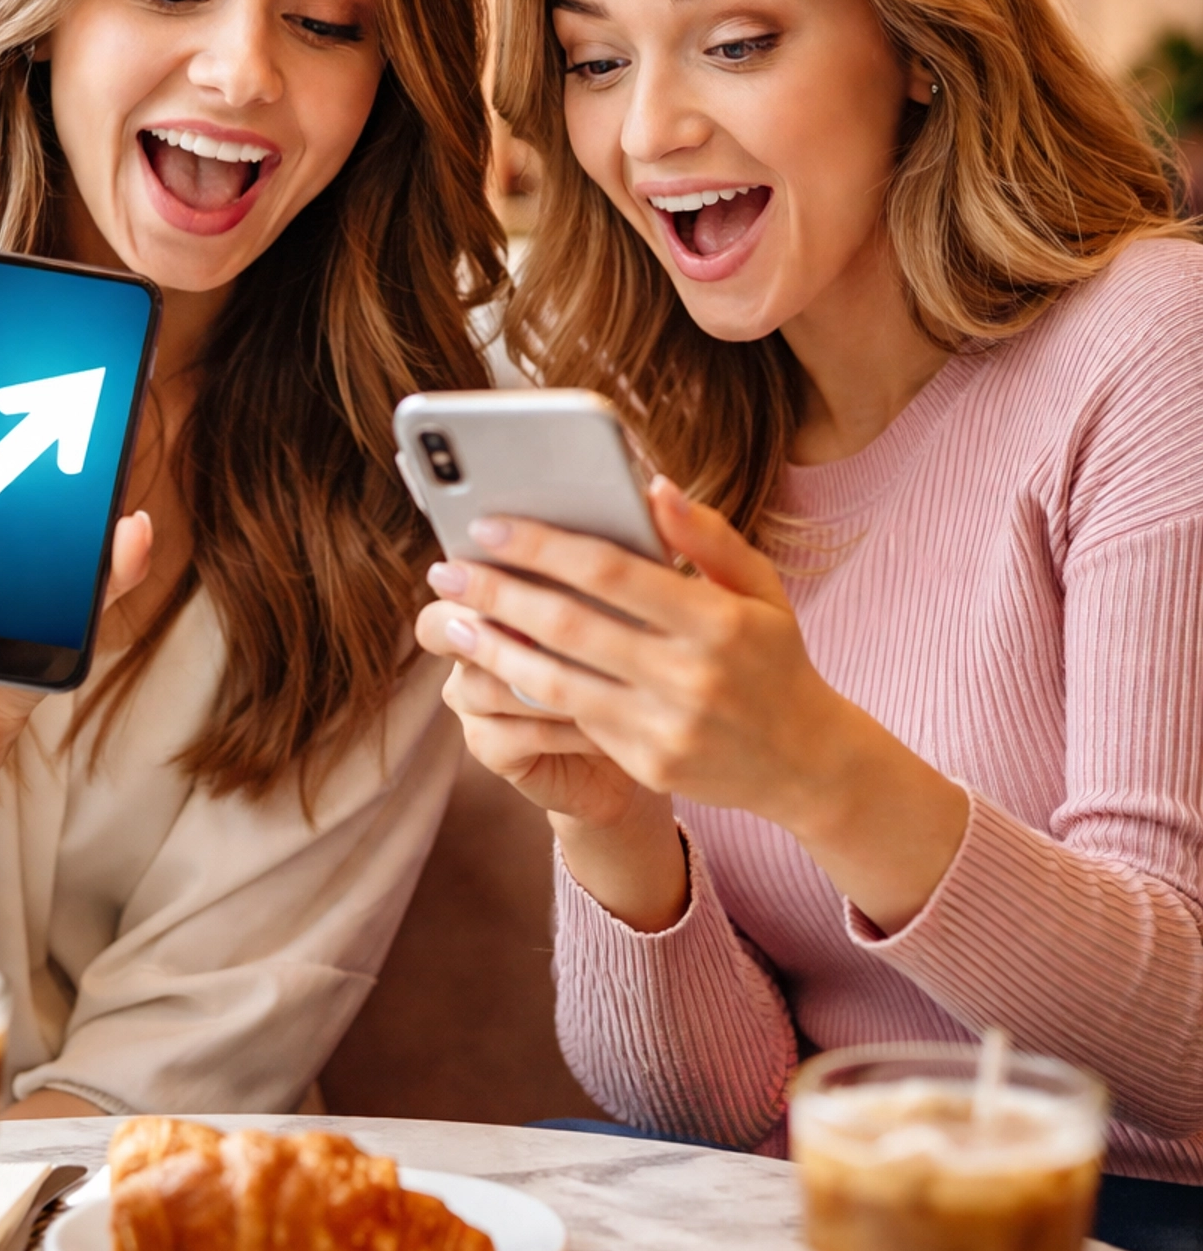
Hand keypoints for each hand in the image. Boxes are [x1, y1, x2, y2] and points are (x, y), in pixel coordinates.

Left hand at [415, 478, 968, 934]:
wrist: (806, 763)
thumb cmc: (775, 659)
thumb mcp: (760, 588)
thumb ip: (708, 536)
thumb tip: (651, 486)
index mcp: (716, 620)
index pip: (610, 571)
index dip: (541, 545)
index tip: (488, 523)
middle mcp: (689, 675)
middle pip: (569, 624)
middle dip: (498, 593)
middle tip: (446, 570)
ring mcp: (665, 726)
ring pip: (557, 680)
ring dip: (494, 647)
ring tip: (453, 620)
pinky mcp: (647, 764)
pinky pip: (574, 719)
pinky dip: (526, 689)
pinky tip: (492, 663)